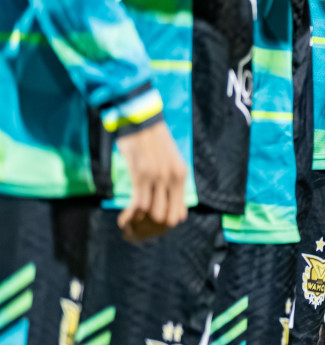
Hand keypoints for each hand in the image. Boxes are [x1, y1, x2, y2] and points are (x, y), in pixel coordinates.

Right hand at [115, 121, 187, 241]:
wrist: (142, 121)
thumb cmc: (153, 141)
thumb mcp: (170, 160)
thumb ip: (171, 179)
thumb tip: (168, 202)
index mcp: (181, 175)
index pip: (179, 212)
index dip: (167, 220)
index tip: (155, 222)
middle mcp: (172, 177)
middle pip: (165, 216)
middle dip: (152, 223)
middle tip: (141, 222)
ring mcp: (157, 177)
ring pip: (150, 212)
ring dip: (138, 219)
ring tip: (131, 219)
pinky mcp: (140, 175)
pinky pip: (137, 203)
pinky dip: (129, 215)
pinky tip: (123, 219)